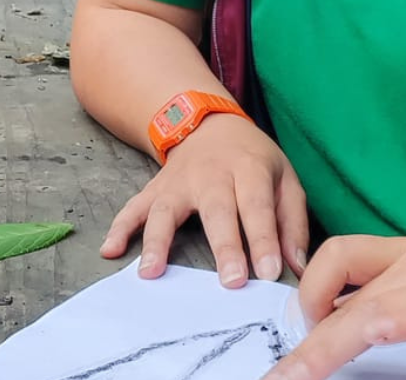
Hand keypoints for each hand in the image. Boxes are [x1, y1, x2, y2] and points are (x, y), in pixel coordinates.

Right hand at [100, 113, 308, 287]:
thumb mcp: (284, 177)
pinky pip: (134, 207)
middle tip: (230, 282)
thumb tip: (297, 270)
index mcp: (248, 170)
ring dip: (158, 241)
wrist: (208, 123)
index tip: (268, 274)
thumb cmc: (252, 159)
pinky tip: (109, 250)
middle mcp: (211, 175)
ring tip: (151, 272)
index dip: (264, 239)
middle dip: (224, 246)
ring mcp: (178, 182)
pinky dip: (119, 227)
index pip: (258, 205)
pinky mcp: (156, 189)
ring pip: (167, 210)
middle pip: (217, 210)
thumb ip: (292, 223)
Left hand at [265, 233, 405, 379]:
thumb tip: (365, 331)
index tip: (291, 330)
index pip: (339, 256)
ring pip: (364, 299)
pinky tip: (366, 337)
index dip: (308, 288)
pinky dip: (383, 324)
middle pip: (337, 267)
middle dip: (303, 313)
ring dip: (325, 338)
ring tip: (297, 373)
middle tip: (287, 366)